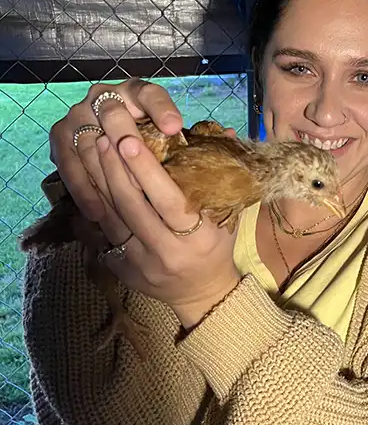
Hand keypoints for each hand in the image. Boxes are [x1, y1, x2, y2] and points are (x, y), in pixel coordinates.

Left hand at [50, 80, 240, 319]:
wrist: (202, 294)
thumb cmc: (216, 246)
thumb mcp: (227, 214)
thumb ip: (222, 175)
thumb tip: (224, 130)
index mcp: (200, 238)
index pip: (169, 201)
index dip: (146, 170)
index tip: (129, 140)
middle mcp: (168, 253)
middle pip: (133, 206)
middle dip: (115, 166)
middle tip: (103, 134)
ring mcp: (141, 264)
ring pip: (112, 218)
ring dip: (99, 180)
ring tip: (92, 147)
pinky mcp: (121, 270)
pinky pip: (99, 234)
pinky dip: (91, 204)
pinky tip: (83, 179)